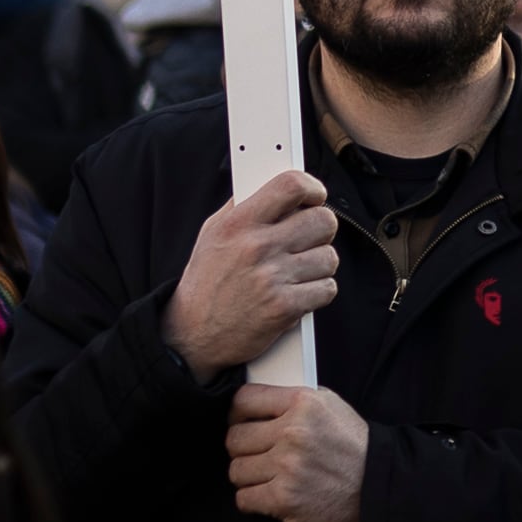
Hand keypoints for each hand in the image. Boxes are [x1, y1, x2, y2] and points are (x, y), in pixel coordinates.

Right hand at [167, 173, 338, 373]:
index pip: (290, 186)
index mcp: (238, 224)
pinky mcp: (285, 308)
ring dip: (320, 265)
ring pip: (329, 257)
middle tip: (309, 238)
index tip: (315, 196)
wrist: (192, 335)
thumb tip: (276, 186)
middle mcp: (256, 247)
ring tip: (298, 270)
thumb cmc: (205, 282)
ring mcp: (272, 278)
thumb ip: (242, 206)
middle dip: (321, 229)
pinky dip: (318, 292)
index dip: (312, 187)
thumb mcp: (212, 234)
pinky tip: (299, 292)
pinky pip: (327, 288)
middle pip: (323, 220)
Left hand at [226, 383, 366, 521]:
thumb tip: (255, 404)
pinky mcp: (285, 499)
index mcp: (304, 403)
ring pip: (236, 471)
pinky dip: (253, 500)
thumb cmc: (353, 447)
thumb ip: (293, 402)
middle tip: (257, 456)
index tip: (241, 424)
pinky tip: (270, 495)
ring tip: (268, 477)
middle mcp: (294, 432)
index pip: (243, 400)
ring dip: (249, 477)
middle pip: (234, 439)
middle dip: (242, 449)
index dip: (237, 415)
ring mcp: (288, 467)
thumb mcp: (331, 406)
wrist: (379, 486)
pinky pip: (244, 499)